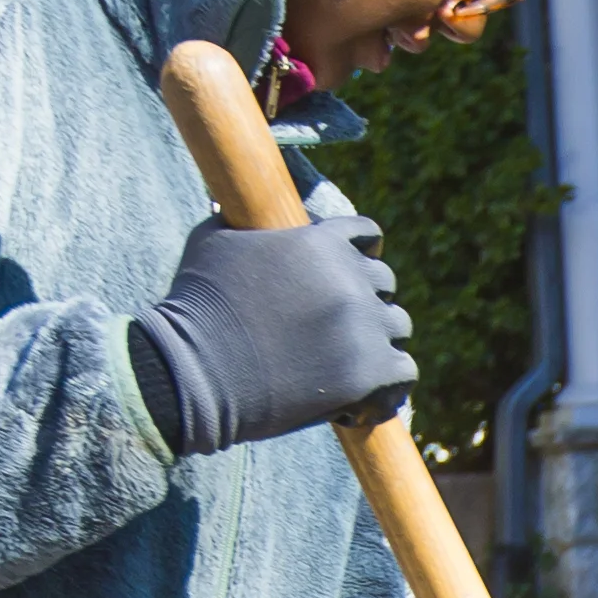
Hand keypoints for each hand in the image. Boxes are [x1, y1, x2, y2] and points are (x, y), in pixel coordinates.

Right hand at [128, 204, 412, 452]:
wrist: (194, 373)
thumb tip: (238, 202)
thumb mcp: (213, 240)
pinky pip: (404, 373)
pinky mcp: (368, 375)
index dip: (362, 255)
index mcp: (321, 241)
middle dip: (365, 301)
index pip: (368, 236)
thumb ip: (241, 217)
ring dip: (377, 341)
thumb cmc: (196, 308)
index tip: (352, 275)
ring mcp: (363, 327)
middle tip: (336, 329)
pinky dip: (388, 384)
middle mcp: (350, 280)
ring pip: (398, 327)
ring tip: (344, 362)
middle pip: (385, 284)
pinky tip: (361, 395)